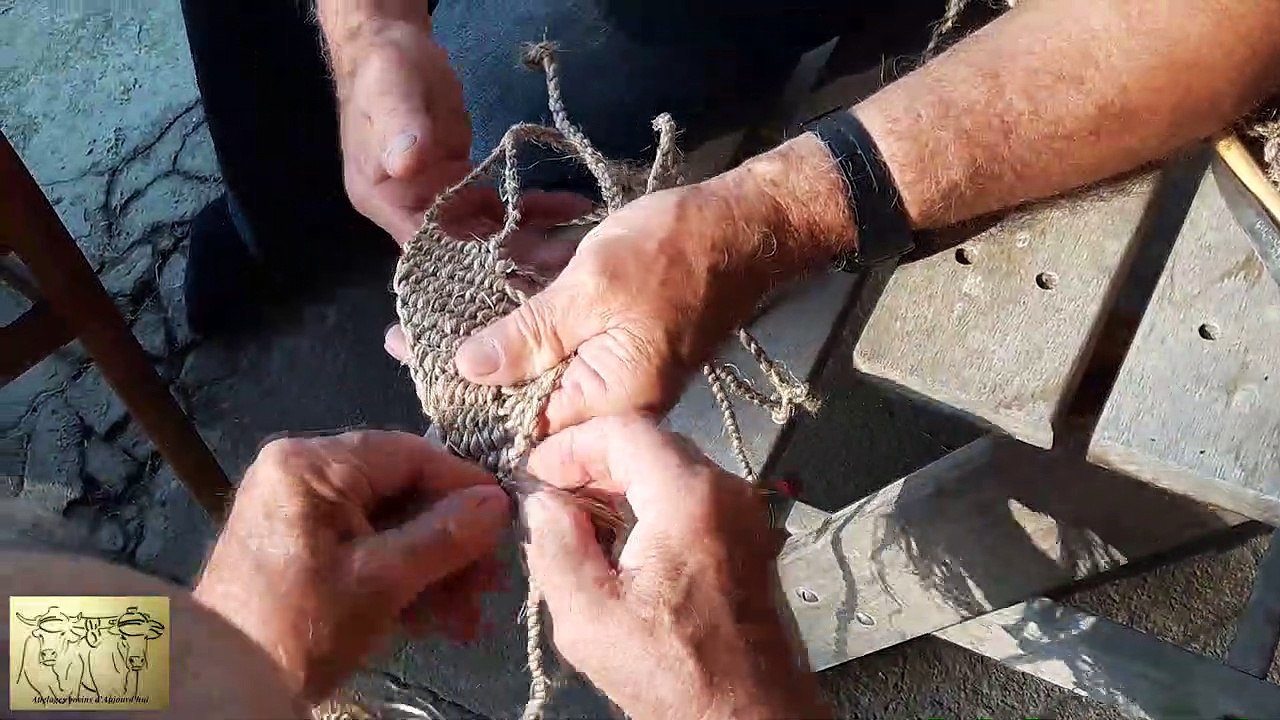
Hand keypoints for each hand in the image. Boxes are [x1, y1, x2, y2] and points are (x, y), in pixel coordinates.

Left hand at [193, 431, 510, 701]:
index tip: (508, 517)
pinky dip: (403, 582)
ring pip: (390, 527)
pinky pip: (367, 550)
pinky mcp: (302, 550)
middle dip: (452, 541)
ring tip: (473, 615)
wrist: (222, 690)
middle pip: (402, 493)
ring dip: (436, 570)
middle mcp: (302, 476)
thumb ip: (444, 536)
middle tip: (492, 580)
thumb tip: (500, 502)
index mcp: (311, 465)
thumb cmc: (298, 627)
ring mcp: (300, 514)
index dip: (464, 485)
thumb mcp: (381, 582)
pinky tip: (442, 621)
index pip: (408, 454)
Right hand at [333, 21, 592, 246]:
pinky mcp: (468, 187)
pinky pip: (503, 208)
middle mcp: (413, 211)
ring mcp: (443, 201)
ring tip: (579, 240)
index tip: (512, 263)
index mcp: (385, 200)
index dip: (467, 258)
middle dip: (513, 255)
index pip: (426, 243)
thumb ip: (401, 128)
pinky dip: (536, 210)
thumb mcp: (391, 94)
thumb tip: (408, 161)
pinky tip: (571, 208)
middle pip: (465, 247)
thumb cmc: (383, 73)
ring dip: (533, 238)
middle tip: (563, 258)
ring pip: (490, 234)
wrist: (395, 49)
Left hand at [449, 135, 852, 431]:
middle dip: (464, 369)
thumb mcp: (591, 290)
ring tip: (423, 320)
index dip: (464, 402)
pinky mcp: (614, 339)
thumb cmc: (674, 254)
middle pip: (521, 397)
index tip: (412, 371)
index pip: (521, 427)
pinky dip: (521, 319)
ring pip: (534, 365)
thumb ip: (528, 336)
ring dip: (485, 340)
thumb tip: (467, 372)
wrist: (745, 225)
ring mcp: (611, 368)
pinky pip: (557, 339)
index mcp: (607, 403)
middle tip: (403, 340)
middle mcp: (608, 398)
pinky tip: (475, 300)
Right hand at [521, 415, 828, 719]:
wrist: (750, 716)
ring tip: (577, 522)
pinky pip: (694, 498)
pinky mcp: (751, 539)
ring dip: (621, 484)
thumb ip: (556, 546)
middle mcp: (727, 491)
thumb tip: (541, 501)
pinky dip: (652, 504)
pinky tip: (620, 543)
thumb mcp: (590, 617)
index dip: (571, 444)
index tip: (535, 473)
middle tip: (550, 495)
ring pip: (673, 469)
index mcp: (689, 497)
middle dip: (594, 462)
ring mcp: (746, 513)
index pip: (624, 430)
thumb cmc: (672, 672)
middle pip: (651, 444)